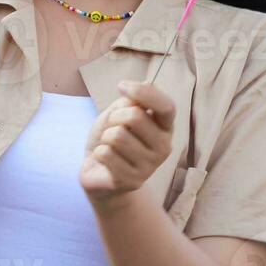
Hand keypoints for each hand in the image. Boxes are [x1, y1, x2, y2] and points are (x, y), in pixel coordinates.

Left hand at [80, 80, 174, 203]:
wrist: (99, 172)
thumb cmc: (112, 137)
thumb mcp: (121, 112)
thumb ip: (134, 100)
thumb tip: (146, 84)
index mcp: (165, 128)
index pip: (167, 106)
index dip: (144, 93)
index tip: (121, 86)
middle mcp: (164, 148)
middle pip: (135, 117)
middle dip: (114, 116)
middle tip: (111, 126)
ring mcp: (150, 167)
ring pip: (117, 136)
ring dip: (105, 137)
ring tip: (109, 145)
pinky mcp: (132, 181)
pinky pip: (106, 154)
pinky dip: (98, 152)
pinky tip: (105, 160)